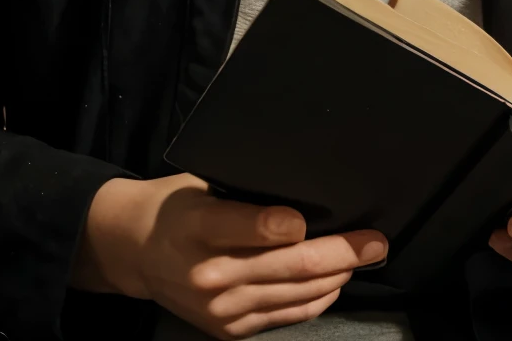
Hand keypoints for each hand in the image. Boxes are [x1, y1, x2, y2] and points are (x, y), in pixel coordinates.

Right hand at [72, 172, 386, 337]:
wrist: (136, 252)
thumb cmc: (177, 205)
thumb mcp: (201, 184)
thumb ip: (244, 193)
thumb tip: (302, 190)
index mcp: (198, 224)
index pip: (250, 227)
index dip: (288, 225)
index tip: (321, 216)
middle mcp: (211, 273)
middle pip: (288, 265)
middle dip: (341, 252)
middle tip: (375, 241)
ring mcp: (221, 309)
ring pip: (295, 294)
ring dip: (337, 277)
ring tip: (365, 258)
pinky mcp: (229, 330)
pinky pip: (286, 315)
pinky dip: (316, 299)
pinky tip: (334, 282)